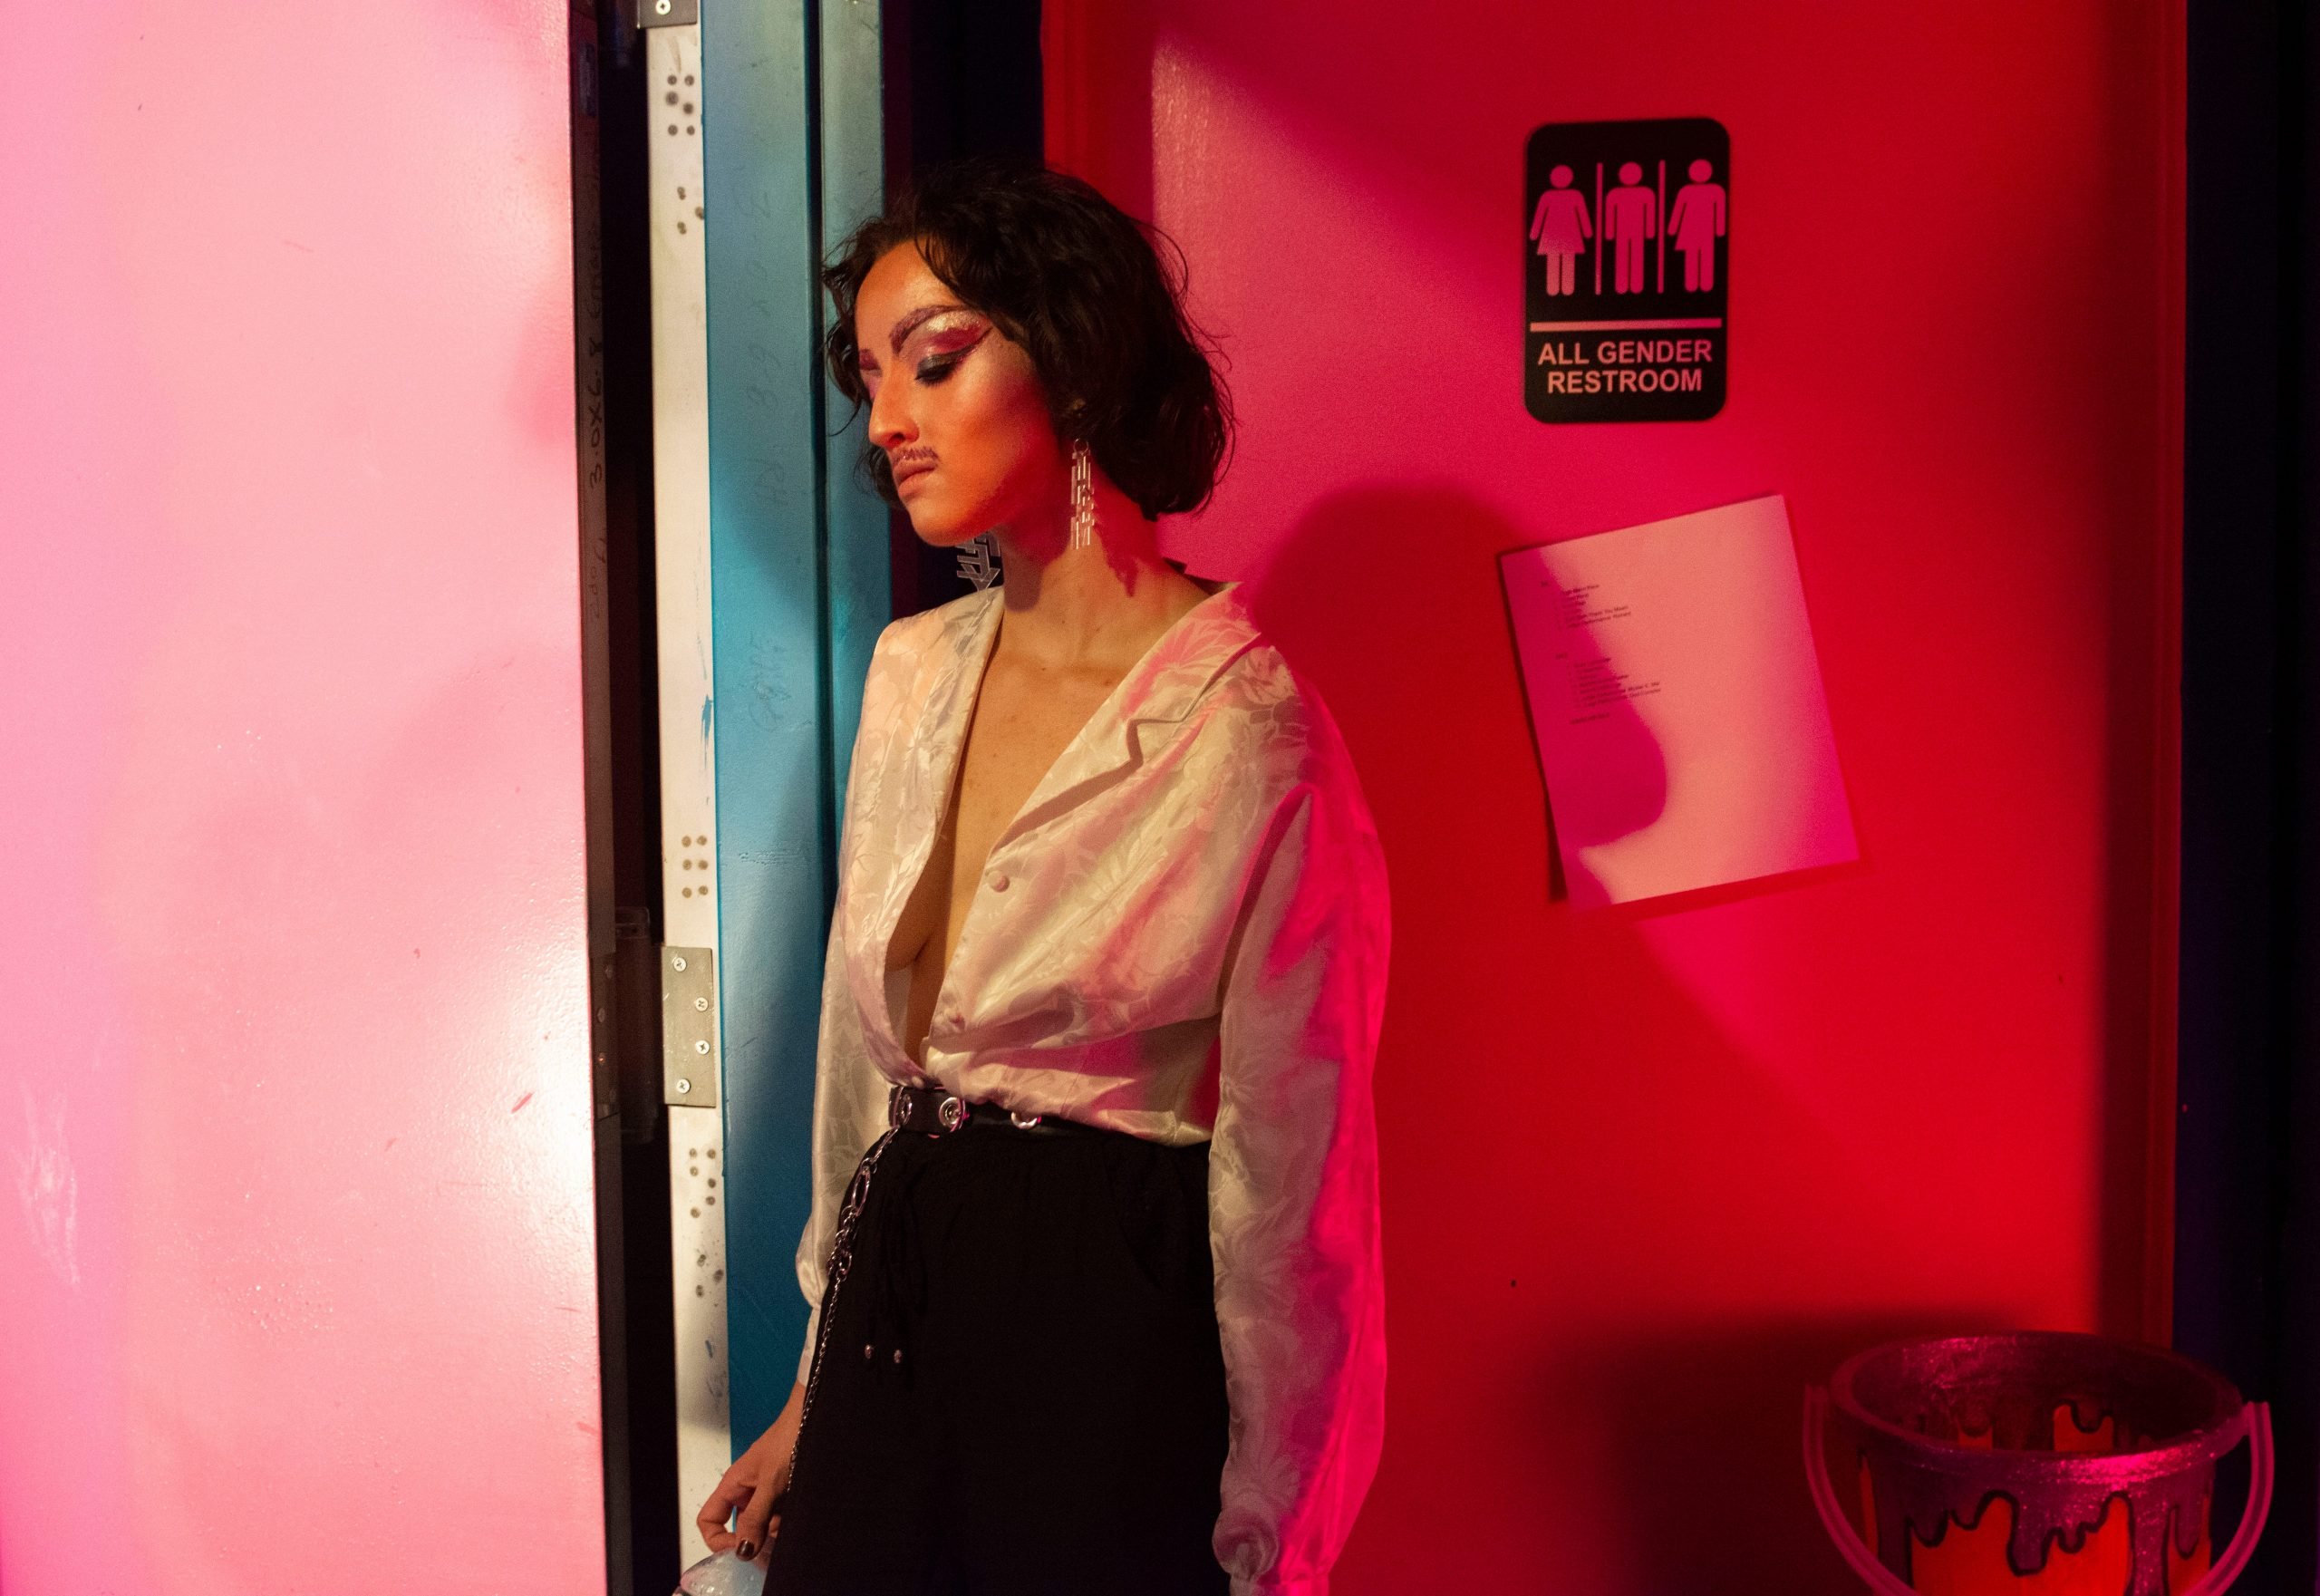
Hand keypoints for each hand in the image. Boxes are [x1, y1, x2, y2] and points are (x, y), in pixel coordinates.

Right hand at [696, 1380, 806, 1567]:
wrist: (813, 1418)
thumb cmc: (787, 1440)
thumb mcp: (770, 1483)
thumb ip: (756, 1517)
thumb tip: (742, 1551)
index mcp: (732, 1486)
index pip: (709, 1520)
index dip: (718, 1539)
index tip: (739, 1550)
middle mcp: (746, 1492)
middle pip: (739, 1528)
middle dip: (754, 1539)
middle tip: (771, 1545)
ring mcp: (765, 1493)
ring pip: (762, 1525)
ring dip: (774, 1531)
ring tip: (787, 1523)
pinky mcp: (783, 1494)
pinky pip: (779, 1516)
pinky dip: (785, 1522)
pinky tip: (795, 1517)